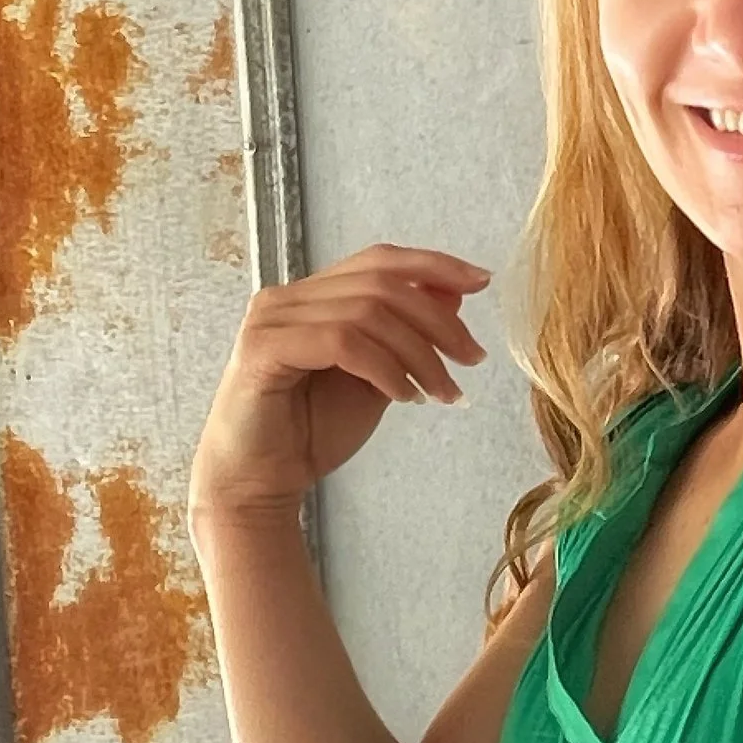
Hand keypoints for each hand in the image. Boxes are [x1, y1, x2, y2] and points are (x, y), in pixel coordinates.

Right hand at [191, 244, 489, 517]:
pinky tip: (405, 397)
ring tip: (441, 393)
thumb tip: (452, 296)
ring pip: (367, 313)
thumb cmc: (311, 433)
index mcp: (314, 297)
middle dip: (439, 321)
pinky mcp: (263, 348)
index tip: (482, 282)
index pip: (380, 260)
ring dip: (419, 355)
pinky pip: (342, 342)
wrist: (260, 483)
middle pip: (382, 284)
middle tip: (472, 359)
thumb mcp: (379, 378)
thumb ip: (406, 337)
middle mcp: (288, 298)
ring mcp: (271, 319)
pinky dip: (385, 369)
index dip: (434, 264)